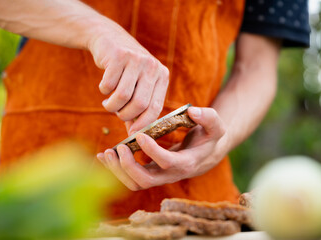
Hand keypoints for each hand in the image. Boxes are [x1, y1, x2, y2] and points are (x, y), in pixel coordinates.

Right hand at [88, 23, 168, 133]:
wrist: (108, 39)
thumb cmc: (124, 70)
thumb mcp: (137, 86)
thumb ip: (138, 109)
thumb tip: (134, 136)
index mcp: (162, 76)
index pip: (155, 108)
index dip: (143, 124)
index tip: (132, 134)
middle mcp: (152, 66)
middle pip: (139, 104)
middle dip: (124, 115)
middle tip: (116, 112)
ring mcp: (136, 59)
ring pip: (122, 96)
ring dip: (111, 105)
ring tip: (107, 103)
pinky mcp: (119, 55)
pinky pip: (108, 85)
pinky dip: (103, 91)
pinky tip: (104, 87)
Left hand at [96, 107, 228, 190]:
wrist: (205, 154)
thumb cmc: (209, 138)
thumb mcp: (216, 126)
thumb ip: (208, 117)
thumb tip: (193, 111)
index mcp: (186, 163)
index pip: (166, 163)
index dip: (152, 151)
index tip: (139, 135)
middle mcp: (170, 175)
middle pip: (145, 181)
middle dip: (128, 167)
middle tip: (118, 148)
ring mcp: (159, 176)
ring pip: (134, 184)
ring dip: (117, 171)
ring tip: (105, 153)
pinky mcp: (150, 173)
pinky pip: (130, 178)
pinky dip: (115, 169)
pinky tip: (105, 155)